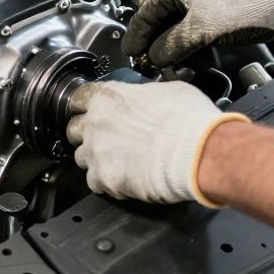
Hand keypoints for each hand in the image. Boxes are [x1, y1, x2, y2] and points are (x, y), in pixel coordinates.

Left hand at [66, 80, 247, 204]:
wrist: (198, 152)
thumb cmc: (189, 120)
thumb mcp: (171, 91)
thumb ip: (147, 93)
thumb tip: (150, 99)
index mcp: (109, 96)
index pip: (79, 97)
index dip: (85, 106)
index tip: (92, 112)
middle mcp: (96, 122)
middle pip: (75, 128)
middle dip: (88, 134)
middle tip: (108, 140)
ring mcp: (96, 151)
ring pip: (82, 156)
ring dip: (96, 159)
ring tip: (119, 163)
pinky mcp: (103, 178)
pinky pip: (94, 182)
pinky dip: (106, 183)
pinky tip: (124, 180)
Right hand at [123, 0, 273, 66]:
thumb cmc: (244, 7)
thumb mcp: (198, 31)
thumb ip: (171, 45)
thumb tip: (156, 56)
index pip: (147, 12)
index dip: (137, 35)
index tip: (132, 51)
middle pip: (162, 16)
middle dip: (154, 40)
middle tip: (147, 59)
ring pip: (179, 21)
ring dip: (171, 41)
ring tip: (165, 60)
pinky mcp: (221, 6)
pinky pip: (195, 24)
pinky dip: (187, 39)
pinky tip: (187, 53)